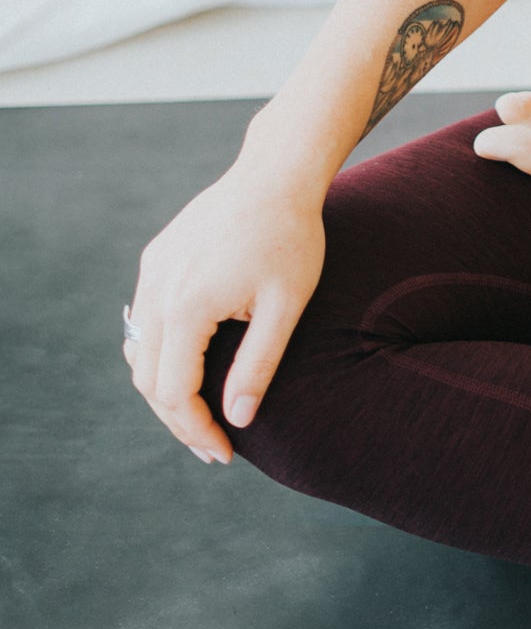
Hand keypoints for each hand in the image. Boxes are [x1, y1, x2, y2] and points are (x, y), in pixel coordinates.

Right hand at [122, 162, 326, 464]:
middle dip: (178, 419)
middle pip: (148, 379)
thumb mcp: (285, 308)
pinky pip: (144, 320)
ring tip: (201, 414)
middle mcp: (156, 290)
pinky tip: (191, 367)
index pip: (174, 393)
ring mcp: (152, 272)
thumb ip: (258, 366)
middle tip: (213, 446)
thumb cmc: (292, 238)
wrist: (277, 174)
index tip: (224, 455)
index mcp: (186, 307)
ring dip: (165, 388)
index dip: (196, 431)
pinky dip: (160, 353)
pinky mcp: (157, 258)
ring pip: (139, 352)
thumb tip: (237, 420)